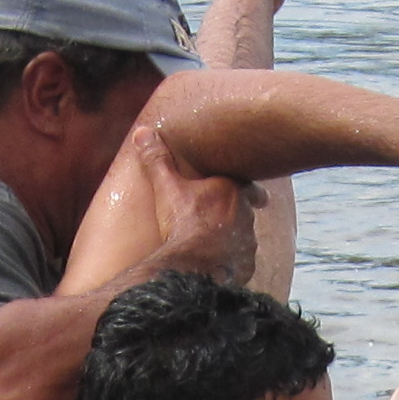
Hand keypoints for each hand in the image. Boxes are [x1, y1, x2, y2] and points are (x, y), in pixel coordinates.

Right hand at [125, 127, 258, 283]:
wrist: (194, 266)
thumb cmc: (184, 224)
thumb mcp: (166, 188)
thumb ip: (157, 160)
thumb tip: (142, 132)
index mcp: (232, 191)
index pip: (248, 184)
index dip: (247, 188)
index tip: (256, 193)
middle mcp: (246, 215)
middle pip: (247, 211)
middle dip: (239, 214)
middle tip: (230, 217)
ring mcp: (248, 243)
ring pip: (245, 237)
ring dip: (234, 239)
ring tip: (219, 244)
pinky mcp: (245, 267)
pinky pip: (240, 262)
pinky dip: (231, 263)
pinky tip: (219, 266)